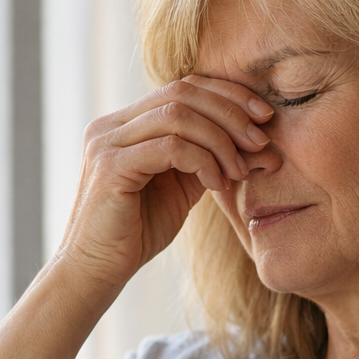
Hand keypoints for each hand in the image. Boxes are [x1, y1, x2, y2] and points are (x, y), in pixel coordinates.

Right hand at [54, 75, 273, 289]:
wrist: (95, 272)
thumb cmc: (137, 233)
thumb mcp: (181, 187)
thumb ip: (207, 158)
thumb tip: (258, 142)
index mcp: (125, 123)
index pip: (183, 87)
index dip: (227, 95)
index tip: (263, 117)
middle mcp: (111, 125)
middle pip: (182, 92)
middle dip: (231, 113)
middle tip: (261, 141)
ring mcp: (107, 142)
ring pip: (178, 116)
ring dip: (220, 140)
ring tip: (240, 170)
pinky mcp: (110, 166)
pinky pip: (170, 147)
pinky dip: (203, 161)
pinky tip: (217, 184)